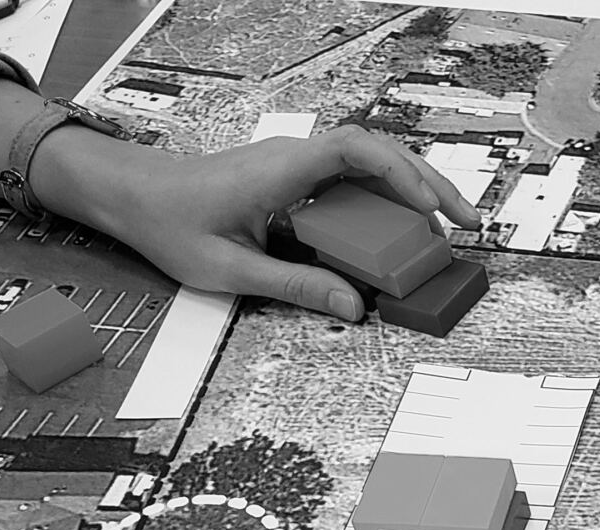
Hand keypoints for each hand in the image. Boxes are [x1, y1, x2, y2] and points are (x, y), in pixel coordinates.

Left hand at [38, 124, 480, 320]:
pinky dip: (386, 197)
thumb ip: (296, 285)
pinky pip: (352, 179)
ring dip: (413, 188)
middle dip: (429, 182)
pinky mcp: (297, 179)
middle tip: (467, 221)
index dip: (401, 175)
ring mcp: (299, 166)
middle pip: (379, 152)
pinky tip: (402, 227)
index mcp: (282, 171)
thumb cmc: (170, 223)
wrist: (132, 194)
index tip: (430, 209)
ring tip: (447, 225)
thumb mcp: (231, 269)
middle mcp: (297, 159)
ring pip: (372, 162)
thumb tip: (354, 308)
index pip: (355, 151)